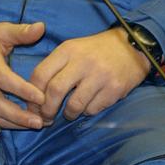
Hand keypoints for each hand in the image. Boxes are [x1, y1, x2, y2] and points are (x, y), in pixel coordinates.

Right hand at [0, 16, 47, 128]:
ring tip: (37, 125)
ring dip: (14, 123)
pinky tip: (23, 123)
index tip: (42, 97)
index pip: (4, 79)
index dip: (23, 90)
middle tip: (40, 122)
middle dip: (18, 116)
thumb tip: (42, 27)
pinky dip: (7, 121)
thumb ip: (21, 31)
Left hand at [28, 27, 149, 122]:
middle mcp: (83, 62)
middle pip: (55, 91)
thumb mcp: (73, 49)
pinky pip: (93, 109)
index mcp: (68, 50)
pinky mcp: (114, 88)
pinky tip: (89, 105)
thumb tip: (35, 94)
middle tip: (47, 118)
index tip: (33, 106)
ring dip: (68, 114)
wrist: (132, 46)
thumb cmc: (96, 50)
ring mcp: (100, 75)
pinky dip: (87, 112)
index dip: (33, 95)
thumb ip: (55, 67)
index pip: (40, 74)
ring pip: (74, 105)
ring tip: (70, 113)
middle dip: (47, 110)